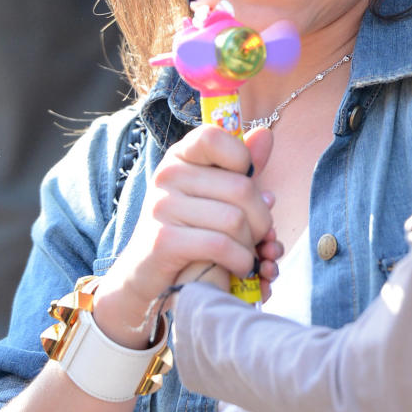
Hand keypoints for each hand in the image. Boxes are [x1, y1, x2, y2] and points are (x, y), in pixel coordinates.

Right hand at [92, 124, 274, 345]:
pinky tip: (240, 268)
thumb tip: (266, 134)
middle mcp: (167, 175)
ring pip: (235, 220)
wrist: (145, 276)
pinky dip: (240, 261)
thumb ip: (241, 167)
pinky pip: (220, 245)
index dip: (242, 158)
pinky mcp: (163, 240)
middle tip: (260, 236)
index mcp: (181, 157)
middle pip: (241, 188)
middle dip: (262, 219)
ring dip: (252, 245)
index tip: (247, 182)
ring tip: (248, 253)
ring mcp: (162, 207)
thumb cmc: (188, 232)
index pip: (214, 136)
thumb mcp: (213, 195)